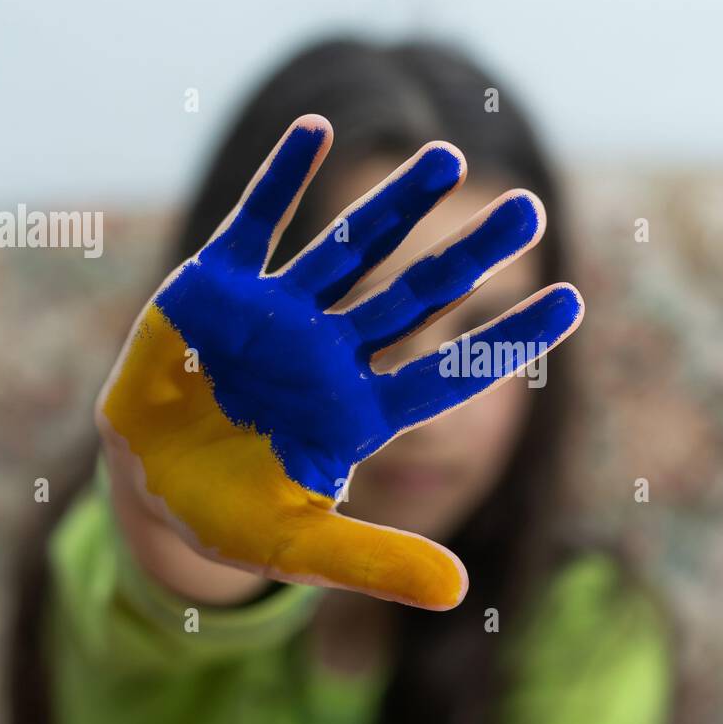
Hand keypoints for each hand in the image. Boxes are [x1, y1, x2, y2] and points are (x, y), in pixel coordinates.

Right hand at [96, 115, 582, 609]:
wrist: (149, 487)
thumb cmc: (233, 517)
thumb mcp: (302, 548)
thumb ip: (377, 562)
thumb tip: (461, 594)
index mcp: (361, 411)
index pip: (452, 370)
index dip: (509, 337)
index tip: (573, 301)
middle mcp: (332, 352)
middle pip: (417, 296)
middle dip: (470, 254)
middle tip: (531, 209)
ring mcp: (278, 315)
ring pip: (349, 248)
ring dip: (395, 205)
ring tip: (448, 156)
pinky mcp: (216, 288)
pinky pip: (254, 224)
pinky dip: (281, 178)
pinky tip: (320, 129)